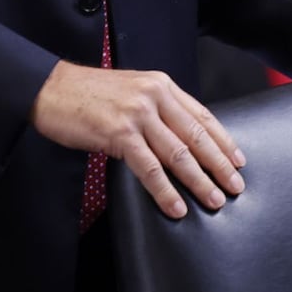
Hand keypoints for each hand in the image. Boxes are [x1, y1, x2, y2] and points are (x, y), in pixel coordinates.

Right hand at [31, 60, 245, 219]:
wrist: (52, 89)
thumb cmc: (89, 94)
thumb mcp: (132, 91)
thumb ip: (157, 108)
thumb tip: (181, 137)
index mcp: (161, 85)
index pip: (202, 115)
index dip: (223, 139)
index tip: (238, 159)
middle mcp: (154, 96)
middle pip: (196, 135)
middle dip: (219, 164)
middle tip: (235, 185)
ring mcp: (138, 114)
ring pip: (178, 153)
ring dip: (199, 181)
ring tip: (214, 200)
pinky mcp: (119, 134)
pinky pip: (150, 168)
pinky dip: (166, 191)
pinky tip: (176, 206)